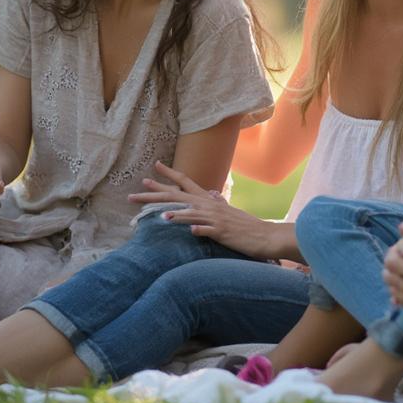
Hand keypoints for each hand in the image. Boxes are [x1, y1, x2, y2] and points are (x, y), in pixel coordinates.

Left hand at [128, 161, 277, 258]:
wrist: (265, 235)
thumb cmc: (246, 226)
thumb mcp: (229, 211)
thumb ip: (218, 203)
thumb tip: (212, 194)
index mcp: (209, 200)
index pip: (186, 181)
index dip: (170, 173)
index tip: (155, 166)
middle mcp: (209, 205)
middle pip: (179, 195)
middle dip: (157, 193)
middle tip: (137, 190)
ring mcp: (215, 218)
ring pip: (190, 211)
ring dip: (173, 212)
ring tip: (157, 213)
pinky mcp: (221, 231)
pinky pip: (204, 228)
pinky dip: (193, 227)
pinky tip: (184, 228)